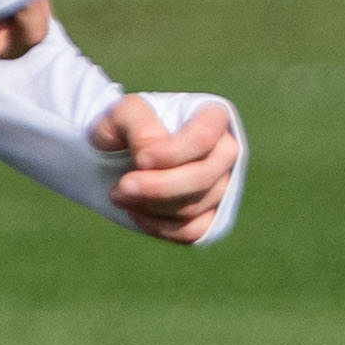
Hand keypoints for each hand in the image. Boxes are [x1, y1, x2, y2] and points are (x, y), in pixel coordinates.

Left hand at [92, 90, 238, 244]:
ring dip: (150, 205)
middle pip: (203, 177)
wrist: (119, 155)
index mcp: (213, 117)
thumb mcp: (122, 113)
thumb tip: (152, 155)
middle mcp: (226, 151)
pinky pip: (192, 232)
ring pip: (194, 207)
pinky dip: (159, 227)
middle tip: (120, 188)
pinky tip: (135, 212)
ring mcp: (222, 186)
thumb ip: (139, 124)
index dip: (173, 153)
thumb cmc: (126, 128)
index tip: (139, 159)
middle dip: (157, 187)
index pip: (204, 138)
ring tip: (119, 193)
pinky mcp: (211, 216)